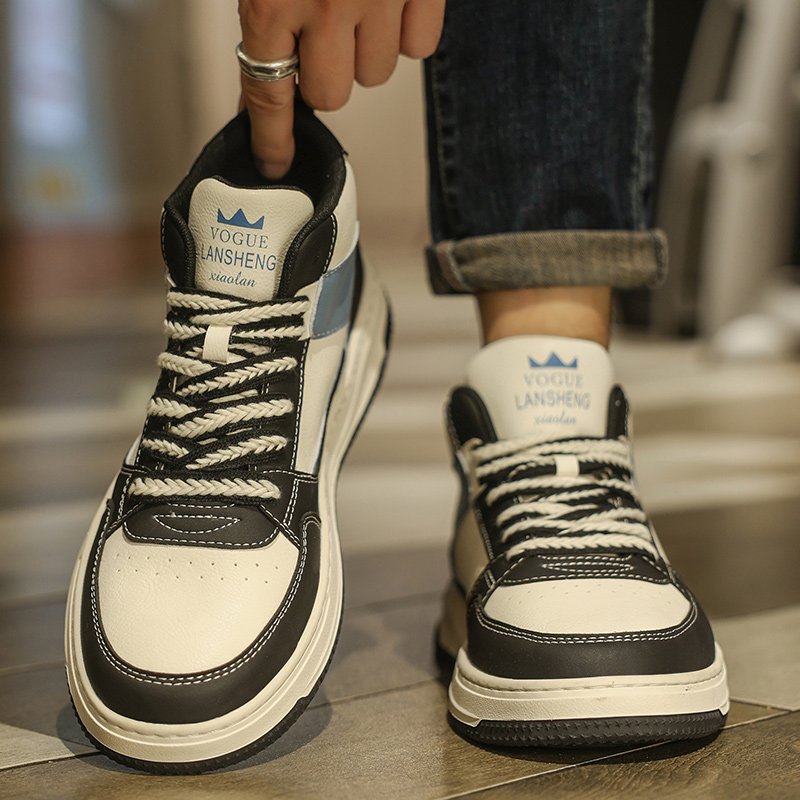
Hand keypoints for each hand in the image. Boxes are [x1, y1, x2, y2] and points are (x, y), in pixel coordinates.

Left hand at [238, 0, 445, 178]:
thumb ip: (264, 34)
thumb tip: (254, 104)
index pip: (270, 96)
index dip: (272, 138)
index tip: (274, 163)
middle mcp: (327, 2)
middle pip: (331, 97)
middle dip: (325, 78)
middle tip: (324, 39)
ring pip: (376, 75)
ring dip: (366, 52)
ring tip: (358, 5)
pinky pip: (420, 47)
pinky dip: (408, 31)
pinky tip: (392, 2)